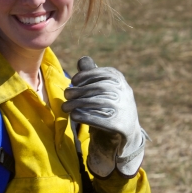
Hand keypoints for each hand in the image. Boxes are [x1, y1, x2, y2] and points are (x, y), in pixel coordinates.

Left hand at [62, 57, 146, 176]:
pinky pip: (100, 119)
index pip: (103, 73)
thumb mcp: (102, 89)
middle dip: (79, 91)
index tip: (73, 81)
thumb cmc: (108, 106)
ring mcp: (125, 110)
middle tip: (66, 95)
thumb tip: (82, 60)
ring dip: (78, 104)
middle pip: (99, 88)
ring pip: (98, 103)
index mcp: (120, 81)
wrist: (125, 132)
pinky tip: (74, 116)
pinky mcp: (121, 126)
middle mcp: (125, 93)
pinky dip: (85, 117)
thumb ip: (92, 75)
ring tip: (65, 107)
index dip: (86, 76)